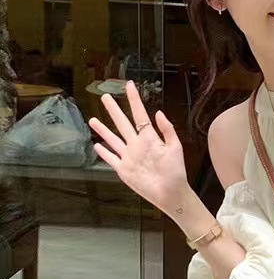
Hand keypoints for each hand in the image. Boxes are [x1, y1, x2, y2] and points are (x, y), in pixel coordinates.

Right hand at [89, 82, 188, 214]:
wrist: (170, 193)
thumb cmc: (176, 171)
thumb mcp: (175, 148)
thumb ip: (168, 130)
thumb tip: (158, 112)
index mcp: (149, 138)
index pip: (139, 114)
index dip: (134, 100)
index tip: (129, 85)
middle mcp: (136, 145)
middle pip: (122, 123)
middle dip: (113, 110)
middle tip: (105, 96)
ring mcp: (129, 157)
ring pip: (113, 139)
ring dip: (103, 130)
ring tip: (93, 119)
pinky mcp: (123, 169)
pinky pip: (111, 158)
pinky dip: (103, 152)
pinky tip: (97, 145)